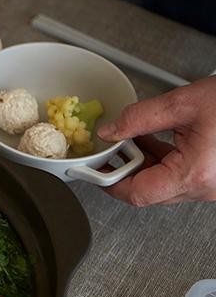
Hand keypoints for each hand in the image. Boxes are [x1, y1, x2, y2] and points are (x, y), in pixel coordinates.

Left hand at [97, 75, 215, 204]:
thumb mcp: (186, 103)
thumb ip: (141, 118)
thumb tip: (111, 130)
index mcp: (194, 173)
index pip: (137, 194)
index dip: (109, 183)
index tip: (93, 170)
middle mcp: (205, 187)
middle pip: (149, 192)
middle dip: (125, 170)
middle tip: (110, 151)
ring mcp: (213, 187)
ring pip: (164, 186)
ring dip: (144, 165)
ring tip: (133, 140)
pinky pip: (181, 178)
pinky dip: (164, 162)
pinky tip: (156, 140)